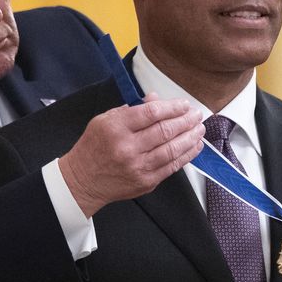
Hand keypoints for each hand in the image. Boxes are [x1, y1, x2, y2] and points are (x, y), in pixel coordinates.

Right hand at [59, 93, 204, 216]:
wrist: (82, 180)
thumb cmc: (94, 147)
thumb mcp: (104, 120)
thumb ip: (131, 109)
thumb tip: (156, 100)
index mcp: (116, 128)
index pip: (151, 113)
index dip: (172, 107)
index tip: (184, 104)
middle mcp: (127, 148)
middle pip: (165, 131)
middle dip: (185, 121)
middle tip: (196, 115)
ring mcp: (138, 167)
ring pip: (172, 149)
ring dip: (190, 138)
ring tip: (199, 129)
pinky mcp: (146, 182)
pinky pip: (171, 166)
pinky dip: (186, 155)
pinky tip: (194, 146)